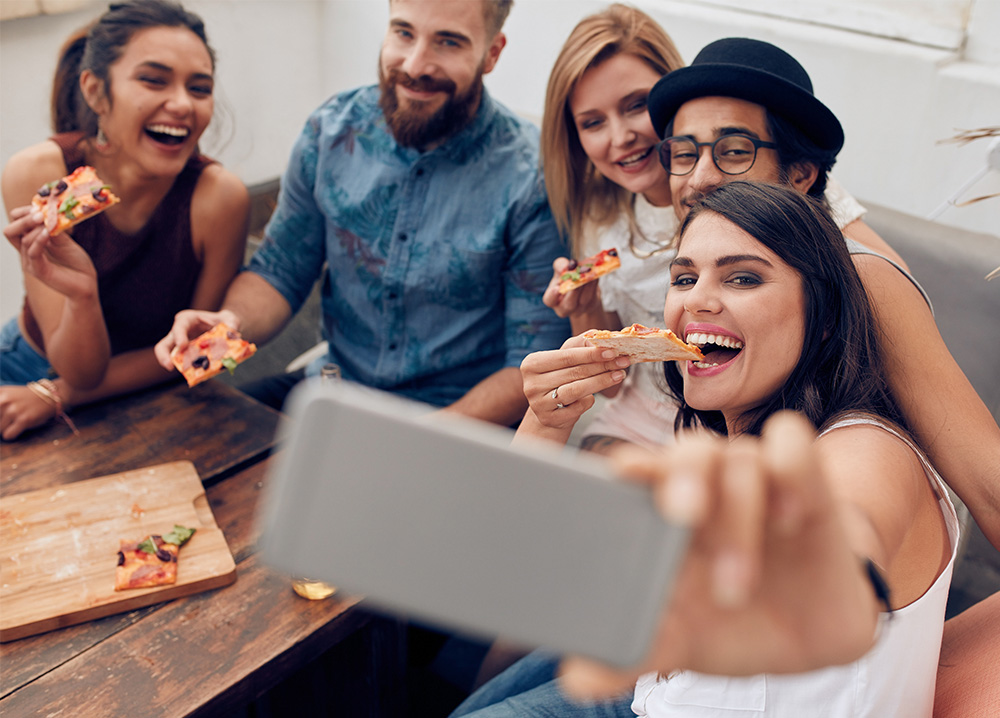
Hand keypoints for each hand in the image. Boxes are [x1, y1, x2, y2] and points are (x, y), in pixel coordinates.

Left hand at [0, 384, 57, 439]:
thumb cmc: (24, 398)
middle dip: (0, 423)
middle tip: (8, 419)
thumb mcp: (6, 393)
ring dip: (5, 429)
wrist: (49, 397)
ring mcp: (14, 410)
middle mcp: (4, 400)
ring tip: (14, 421)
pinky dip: (11, 435)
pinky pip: (8, 435)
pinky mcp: (24, 420)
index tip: (2, 417)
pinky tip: (18, 427)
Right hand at [4, 206, 97, 300]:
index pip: (15, 224)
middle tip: (38, 213)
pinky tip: (47, 232)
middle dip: (22, 219)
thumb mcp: (64, 240)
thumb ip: (53, 228)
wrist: (87, 283)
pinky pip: (33, 253)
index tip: (38, 206)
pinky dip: (39, 240)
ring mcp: (31, 262)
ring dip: (35, 228)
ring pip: (23, 240)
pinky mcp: (39, 271)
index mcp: (30, 243)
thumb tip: (45, 212)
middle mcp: (26, 252)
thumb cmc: (76, 261)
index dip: (23, 213)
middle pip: (10, 231)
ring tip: (48, 221)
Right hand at [153, 308, 239, 368]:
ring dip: (178, 368)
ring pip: (170, 359)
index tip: (182, 346)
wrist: (226, 328)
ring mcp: (181, 347)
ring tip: (188, 375)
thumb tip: (231, 335)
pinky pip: (186, 367)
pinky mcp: (187, 358)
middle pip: (163, 345)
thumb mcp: (231, 319)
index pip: (179, 326)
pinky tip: (200, 375)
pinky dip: (192, 372)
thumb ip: (231, 325)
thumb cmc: (225, 321)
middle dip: (164, 356)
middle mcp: (180, 334)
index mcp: (188, 320)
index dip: (179, 336)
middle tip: (170, 366)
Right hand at [519, 334, 629, 433]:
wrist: (548, 410)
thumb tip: (597, 334)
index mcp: (532, 363)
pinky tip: (595, 396)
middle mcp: (531, 383)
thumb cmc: (559, 379)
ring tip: (619, 375)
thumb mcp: (564, 359)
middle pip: (573, 372)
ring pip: (576, 390)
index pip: (566, 356)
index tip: (613, 351)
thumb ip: (579, 344)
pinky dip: (589, 401)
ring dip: (601, 381)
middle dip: (602, 366)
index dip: (591, 354)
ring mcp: (538, 403)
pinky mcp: (548, 418)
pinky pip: (576, 407)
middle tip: (623, 362)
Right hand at [542, 257, 604, 318]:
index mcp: (552, 300)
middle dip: (574, 290)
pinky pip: (593, 296)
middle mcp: (564, 308)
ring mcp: (579, 310)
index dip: (553, 296)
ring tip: (588, 271)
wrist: (582, 285)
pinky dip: (594, 284)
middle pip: (569, 304)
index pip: (549, 301)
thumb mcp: (560, 270)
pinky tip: (595, 274)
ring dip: (587, 284)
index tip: (556, 289)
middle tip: (578, 276)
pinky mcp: (591, 306)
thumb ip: (560, 266)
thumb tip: (565, 266)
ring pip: (584, 299)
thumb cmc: (567, 278)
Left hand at [559, 412, 879, 696]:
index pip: (641, 468)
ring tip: (734, 586)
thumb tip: (579, 680)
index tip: (620, 475)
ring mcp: (756, 481)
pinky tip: (787, 518)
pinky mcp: (808, 486)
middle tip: (682, 517)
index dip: (630, 465)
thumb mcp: (679, 640)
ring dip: (738, 519)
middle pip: (690, 451)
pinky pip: (794, 446)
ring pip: (741, 458)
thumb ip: (632, 651)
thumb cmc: (722, 621)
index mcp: (663, 510)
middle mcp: (706, 485)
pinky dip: (789, 470)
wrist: (801, 636)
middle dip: (684, 477)